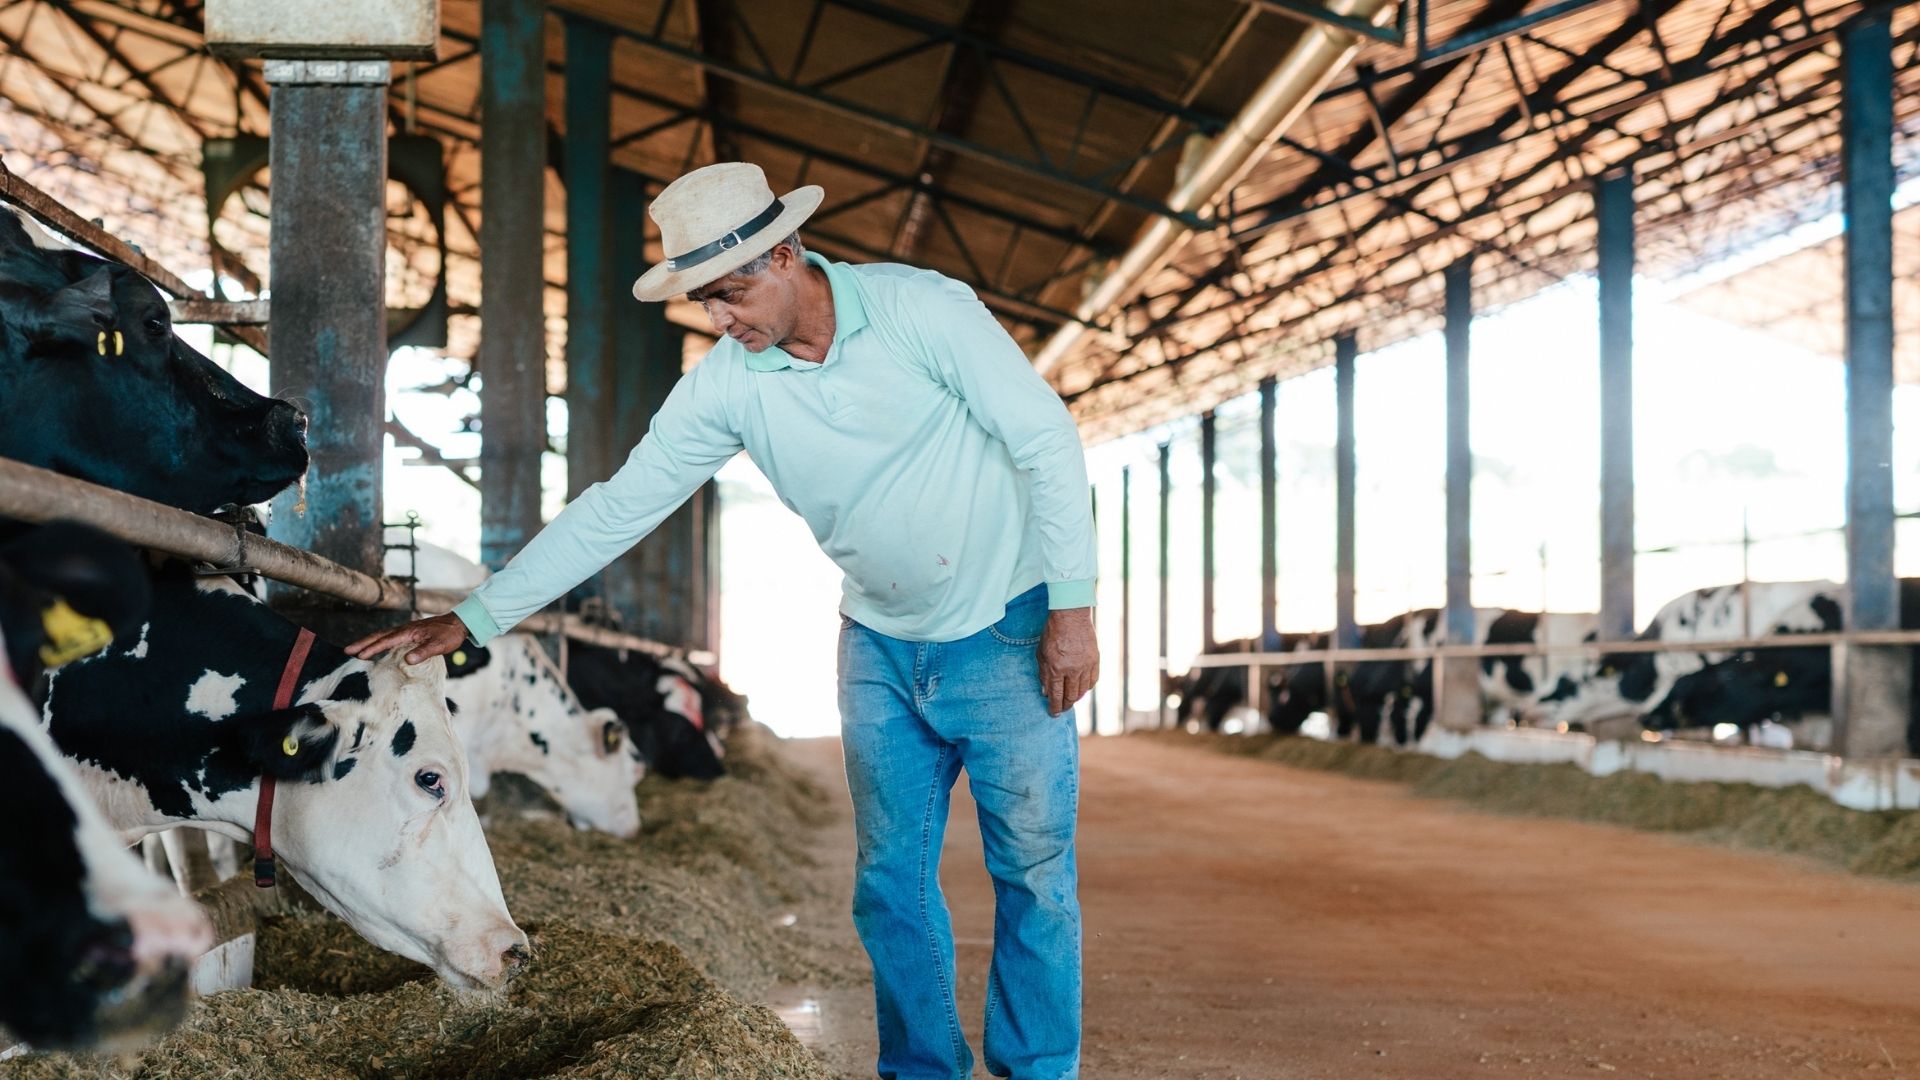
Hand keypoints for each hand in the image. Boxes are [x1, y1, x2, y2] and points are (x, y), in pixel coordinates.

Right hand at [345, 613, 469, 664]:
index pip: (386, 641)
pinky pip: (389, 638)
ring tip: (355, 650)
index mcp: (408, 632)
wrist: (458, 623)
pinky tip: (376, 648)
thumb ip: (424, 652)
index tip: (359, 655)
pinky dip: (379, 642)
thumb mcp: (439, 645)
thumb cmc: (449, 634)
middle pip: (379, 636)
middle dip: (362, 643)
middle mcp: (404, 629)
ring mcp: (406, 631)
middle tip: (346, 650)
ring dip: (368, 642)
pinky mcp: (409, 633)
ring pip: (382, 636)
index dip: (372, 648)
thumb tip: (408, 660)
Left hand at [1038, 607, 1097, 716]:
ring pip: (1082, 691)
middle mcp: (1072, 670)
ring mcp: (1085, 666)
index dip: (1054, 707)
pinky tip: (1082, 689)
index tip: (1053, 714)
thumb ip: (1044, 674)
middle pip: (1070, 696)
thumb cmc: (1052, 633)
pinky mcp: (1095, 660)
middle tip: (1062, 709)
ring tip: (1071, 700)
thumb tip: (1045, 692)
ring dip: (1076, 698)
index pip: (1056, 695)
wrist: (1071, 616)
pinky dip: (1087, 687)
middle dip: (1065, 705)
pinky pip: (1092, 681)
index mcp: (1056, 669)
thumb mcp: (1041, 654)